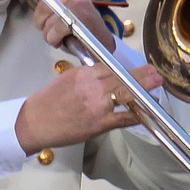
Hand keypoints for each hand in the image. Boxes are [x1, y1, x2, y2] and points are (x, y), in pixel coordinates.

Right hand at [15, 60, 164, 152]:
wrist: (33, 123)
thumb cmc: (47, 102)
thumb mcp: (65, 80)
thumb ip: (86, 76)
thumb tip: (104, 74)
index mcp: (82, 74)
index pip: (110, 66)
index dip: (126, 67)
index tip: (137, 66)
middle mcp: (92, 87)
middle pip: (122, 77)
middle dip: (141, 74)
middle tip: (155, 72)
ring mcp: (98, 105)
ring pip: (127, 93)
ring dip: (144, 88)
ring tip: (156, 84)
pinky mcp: (100, 123)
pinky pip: (125, 118)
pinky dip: (137, 115)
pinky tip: (147, 112)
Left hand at [30, 0, 116, 48]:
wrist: (101, 41)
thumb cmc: (81, 27)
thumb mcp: (63, 7)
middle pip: (41, 7)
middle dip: (43, 23)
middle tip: (55, 27)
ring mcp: (76, 4)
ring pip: (46, 21)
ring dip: (50, 34)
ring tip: (62, 33)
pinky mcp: (78, 18)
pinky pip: (54, 31)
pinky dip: (56, 39)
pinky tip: (65, 39)